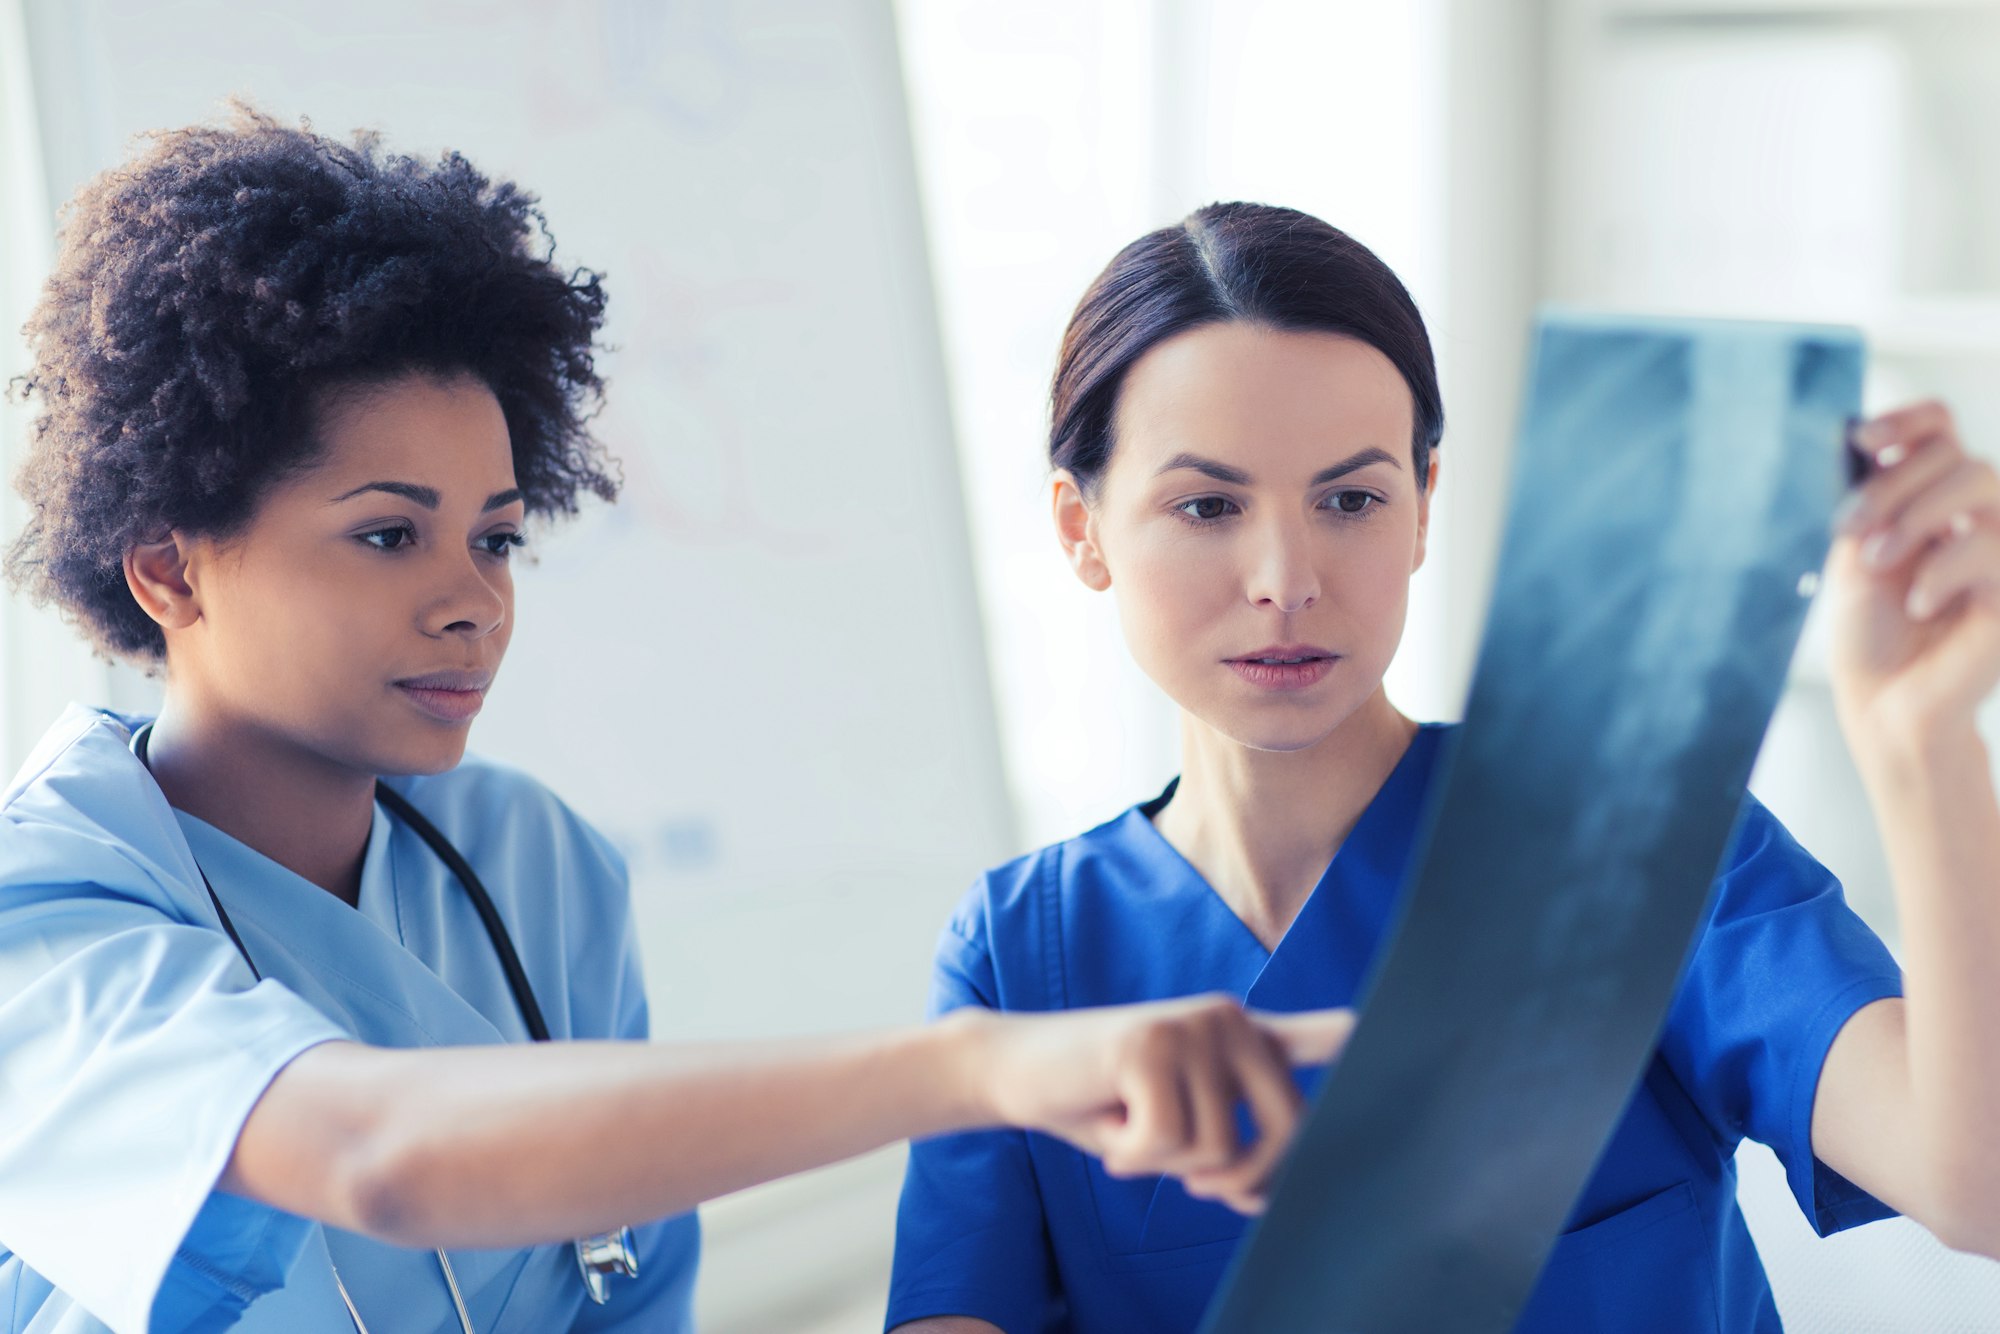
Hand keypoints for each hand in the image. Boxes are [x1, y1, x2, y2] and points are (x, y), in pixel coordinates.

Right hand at [957, 995, 1352, 1214]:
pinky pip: (1165, 1142)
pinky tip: (1105, 1119)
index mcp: (1244, 1035)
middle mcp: (1230, 1019)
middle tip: (1187, 1181)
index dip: (1366, 1039)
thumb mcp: (1177, 1122)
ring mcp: (1192, 1026)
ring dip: (1161, 1161)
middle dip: (1238, 1178)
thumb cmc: (1103, 1105)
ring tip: (1125, 1126)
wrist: (1016, 1069)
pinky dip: (1129, 1153)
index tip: (1401, 1031)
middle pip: (1285, 1131)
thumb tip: (1261, 1189)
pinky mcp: (1150, 1043)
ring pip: (1216, 1148)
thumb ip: (1228, 1146)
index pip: (1323, 1036)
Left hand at [1828, 401, 1999, 751]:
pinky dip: (1944, 568)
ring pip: (1984, 483)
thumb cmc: (1870, 633)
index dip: (1909, 420)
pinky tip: (1920, 602)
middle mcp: (1977, 517)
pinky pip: (1992, 545)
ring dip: (1916, 517)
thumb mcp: (1858, 554)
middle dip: (1895, 485)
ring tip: (1880, 561)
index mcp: (1933, 501)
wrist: (1884, 701)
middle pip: (1959, 455)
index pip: (1942, 431)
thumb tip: (1874, 448)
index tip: (1865, 439)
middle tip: (1853, 529)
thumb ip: (1873, 500)